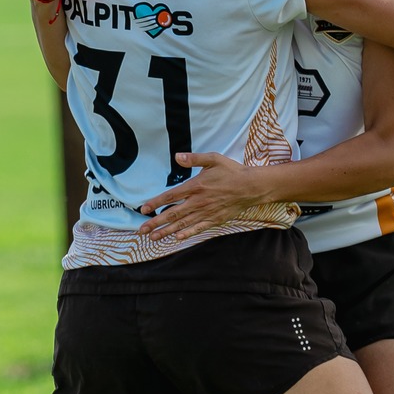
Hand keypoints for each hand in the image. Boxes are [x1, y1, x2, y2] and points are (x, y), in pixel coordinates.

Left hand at [135, 153, 273, 241]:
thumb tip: (177, 156)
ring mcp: (207, 212)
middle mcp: (199, 201)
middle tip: (141, 231)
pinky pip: (198, 228)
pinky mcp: (215, 219)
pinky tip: (176, 238)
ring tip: (153, 238)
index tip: (143, 210)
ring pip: (183, 223)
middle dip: (155, 223)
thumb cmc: (232, 172)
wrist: (252, 187)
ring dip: (166, 231)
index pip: (170, 196)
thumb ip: (194, 159)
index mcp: (196, 186)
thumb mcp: (213, 159)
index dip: (156, 203)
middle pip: (173, 213)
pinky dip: (187, 233)